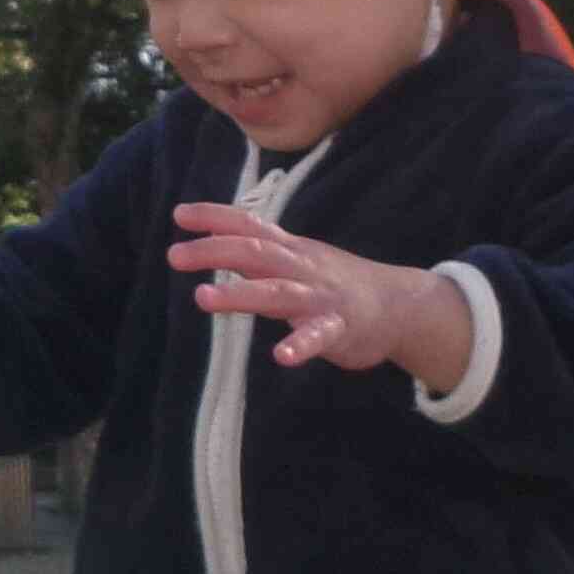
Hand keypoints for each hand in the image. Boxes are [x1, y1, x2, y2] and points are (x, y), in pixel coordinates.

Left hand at [168, 203, 478, 389]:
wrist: (399, 304)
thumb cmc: (336, 283)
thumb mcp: (296, 260)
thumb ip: (258, 256)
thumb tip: (212, 247)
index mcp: (290, 250)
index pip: (249, 226)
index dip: (215, 218)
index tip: (179, 215)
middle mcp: (301, 267)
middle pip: (255, 253)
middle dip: (214, 251)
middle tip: (175, 255)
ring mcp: (321, 297)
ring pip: (277, 292)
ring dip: (240, 294)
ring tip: (202, 298)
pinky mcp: (340, 328)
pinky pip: (319, 336)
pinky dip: (301, 346)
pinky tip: (282, 357)